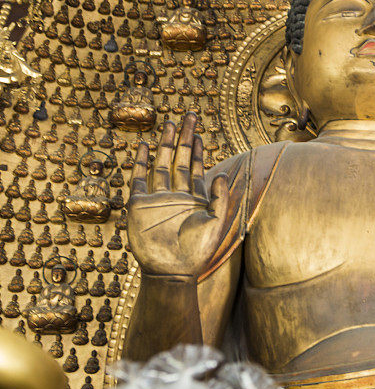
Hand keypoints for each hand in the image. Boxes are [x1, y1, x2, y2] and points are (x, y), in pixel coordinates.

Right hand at [127, 112, 230, 277]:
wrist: (173, 271)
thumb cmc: (197, 251)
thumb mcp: (217, 222)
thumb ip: (220, 197)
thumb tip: (221, 173)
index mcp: (196, 198)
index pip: (197, 168)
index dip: (199, 150)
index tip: (199, 132)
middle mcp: (177, 195)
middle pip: (180, 160)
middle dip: (184, 138)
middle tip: (188, 117)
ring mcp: (158, 199)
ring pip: (161, 165)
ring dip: (164, 145)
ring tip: (168, 124)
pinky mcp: (140, 206)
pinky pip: (139, 180)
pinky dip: (140, 163)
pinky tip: (142, 146)